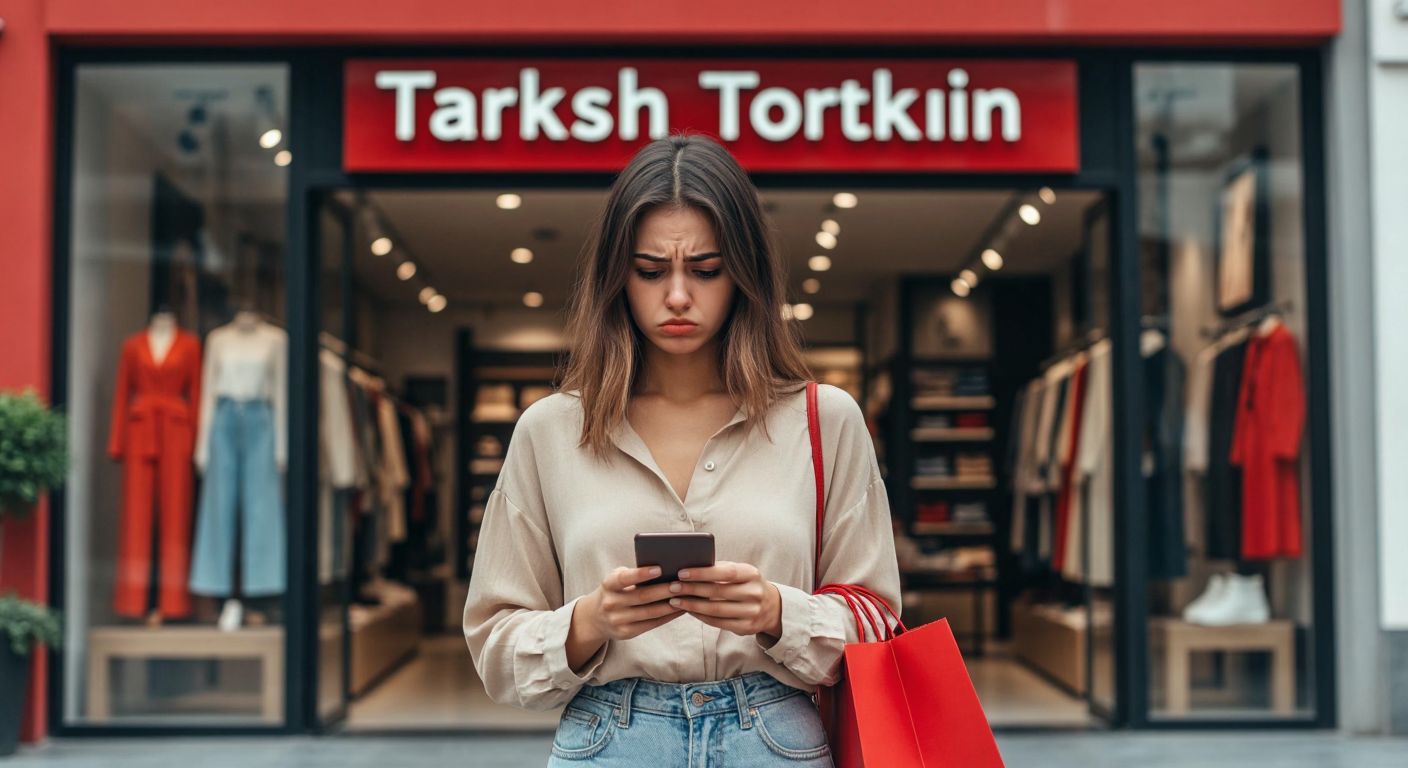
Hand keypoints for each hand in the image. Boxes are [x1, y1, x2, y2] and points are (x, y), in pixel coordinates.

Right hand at [581, 566, 685, 642]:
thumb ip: (634, 574)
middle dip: (664, 590)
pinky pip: (651, 624)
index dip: (641, 574)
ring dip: (670, 605)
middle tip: (681, 584)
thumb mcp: (617, 579)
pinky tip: (680, 609)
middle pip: (642, 596)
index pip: (624, 578)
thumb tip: (666, 569)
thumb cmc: (616, 590)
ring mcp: (617, 620)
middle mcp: (610, 603)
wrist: (596, 617)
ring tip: (685, 596)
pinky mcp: (626, 633)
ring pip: (649, 612)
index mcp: (608, 584)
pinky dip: (667, 616)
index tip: (659, 569)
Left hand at [668, 561, 782, 639]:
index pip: (726, 572)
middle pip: (717, 592)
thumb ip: (720, 570)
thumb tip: (688, 568)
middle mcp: (754, 593)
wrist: (771, 606)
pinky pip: (718, 623)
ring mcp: (752, 612)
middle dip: (691, 589)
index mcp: (751, 574)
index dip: (703, 573)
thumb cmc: (745, 584)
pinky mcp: (747, 627)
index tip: (682, 573)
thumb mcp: (740, 572)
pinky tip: (688, 611)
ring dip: (692, 605)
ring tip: (674, 600)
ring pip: (716, 610)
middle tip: (672, 587)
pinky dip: (700, 616)